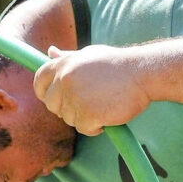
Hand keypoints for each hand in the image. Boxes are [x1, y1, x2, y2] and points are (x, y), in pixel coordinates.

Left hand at [33, 45, 151, 135]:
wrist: (143, 72)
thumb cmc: (117, 64)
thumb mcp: (89, 55)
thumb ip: (67, 58)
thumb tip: (50, 52)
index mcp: (63, 64)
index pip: (39, 81)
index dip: (43, 93)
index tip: (53, 99)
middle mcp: (65, 80)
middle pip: (52, 105)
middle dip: (66, 108)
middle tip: (88, 103)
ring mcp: (75, 97)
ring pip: (69, 118)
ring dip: (84, 117)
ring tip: (103, 104)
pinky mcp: (87, 114)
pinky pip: (84, 128)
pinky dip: (95, 127)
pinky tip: (108, 115)